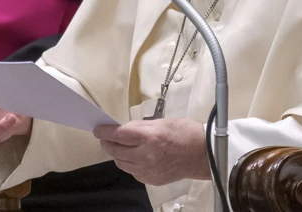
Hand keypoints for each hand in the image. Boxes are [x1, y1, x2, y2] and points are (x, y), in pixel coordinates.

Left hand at [94, 118, 208, 185]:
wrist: (203, 154)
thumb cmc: (186, 134)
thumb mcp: (162, 122)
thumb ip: (140, 127)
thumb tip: (124, 129)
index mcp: (149, 137)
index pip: (117, 135)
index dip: (104, 132)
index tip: (98, 129)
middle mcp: (146, 155)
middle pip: (115, 150)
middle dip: (107, 142)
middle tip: (106, 137)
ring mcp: (148, 169)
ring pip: (121, 163)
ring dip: (117, 154)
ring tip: (120, 147)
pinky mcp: (151, 179)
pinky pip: (132, 171)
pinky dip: (129, 163)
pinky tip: (134, 156)